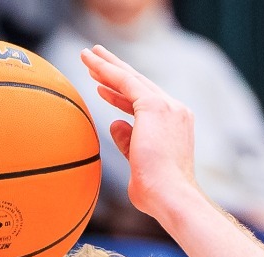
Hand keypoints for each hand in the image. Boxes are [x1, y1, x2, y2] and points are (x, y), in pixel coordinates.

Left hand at [81, 45, 199, 218]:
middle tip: (96, 56)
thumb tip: (115, 124)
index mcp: (175, 125)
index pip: (144, 103)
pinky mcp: (155, 106)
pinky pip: (125, 82)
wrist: (170, 195)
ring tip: (88, 54)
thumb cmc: (156, 192)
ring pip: (131, 78)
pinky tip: (91, 66)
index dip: (120, 95)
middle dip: (115, 70)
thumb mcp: (138, 164)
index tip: (102, 88)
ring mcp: (167, 106)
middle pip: (139, 84)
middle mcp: (175, 110)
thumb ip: (128, 142)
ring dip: (107, 65)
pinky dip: (107, 72)